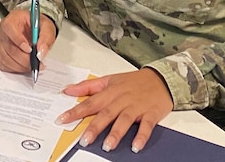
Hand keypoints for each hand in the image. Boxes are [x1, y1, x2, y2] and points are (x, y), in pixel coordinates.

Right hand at [0, 8, 56, 72]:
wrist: (35, 30)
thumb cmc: (38, 26)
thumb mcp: (47, 26)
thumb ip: (46, 37)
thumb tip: (41, 52)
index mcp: (12, 19)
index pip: (9, 28)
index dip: (18, 40)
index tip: (30, 49)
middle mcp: (4, 32)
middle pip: (9, 48)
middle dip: (24, 59)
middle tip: (37, 62)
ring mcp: (1, 44)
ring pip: (6, 59)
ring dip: (21, 66)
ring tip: (33, 64)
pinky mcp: (1, 54)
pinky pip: (5, 65)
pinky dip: (16, 69)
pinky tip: (25, 65)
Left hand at [56, 69, 173, 152]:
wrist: (161, 78)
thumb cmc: (133, 81)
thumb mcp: (109, 79)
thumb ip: (88, 86)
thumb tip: (68, 90)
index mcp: (110, 91)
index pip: (90, 102)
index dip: (76, 111)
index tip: (63, 119)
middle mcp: (122, 99)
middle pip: (106, 113)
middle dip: (95, 127)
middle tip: (84, 140)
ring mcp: (137, 107)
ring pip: (124, 120)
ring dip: (116, 133)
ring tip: (107, 146)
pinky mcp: (151, 113)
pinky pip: (147, 126)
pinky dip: (141, 136)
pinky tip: (135, 146)